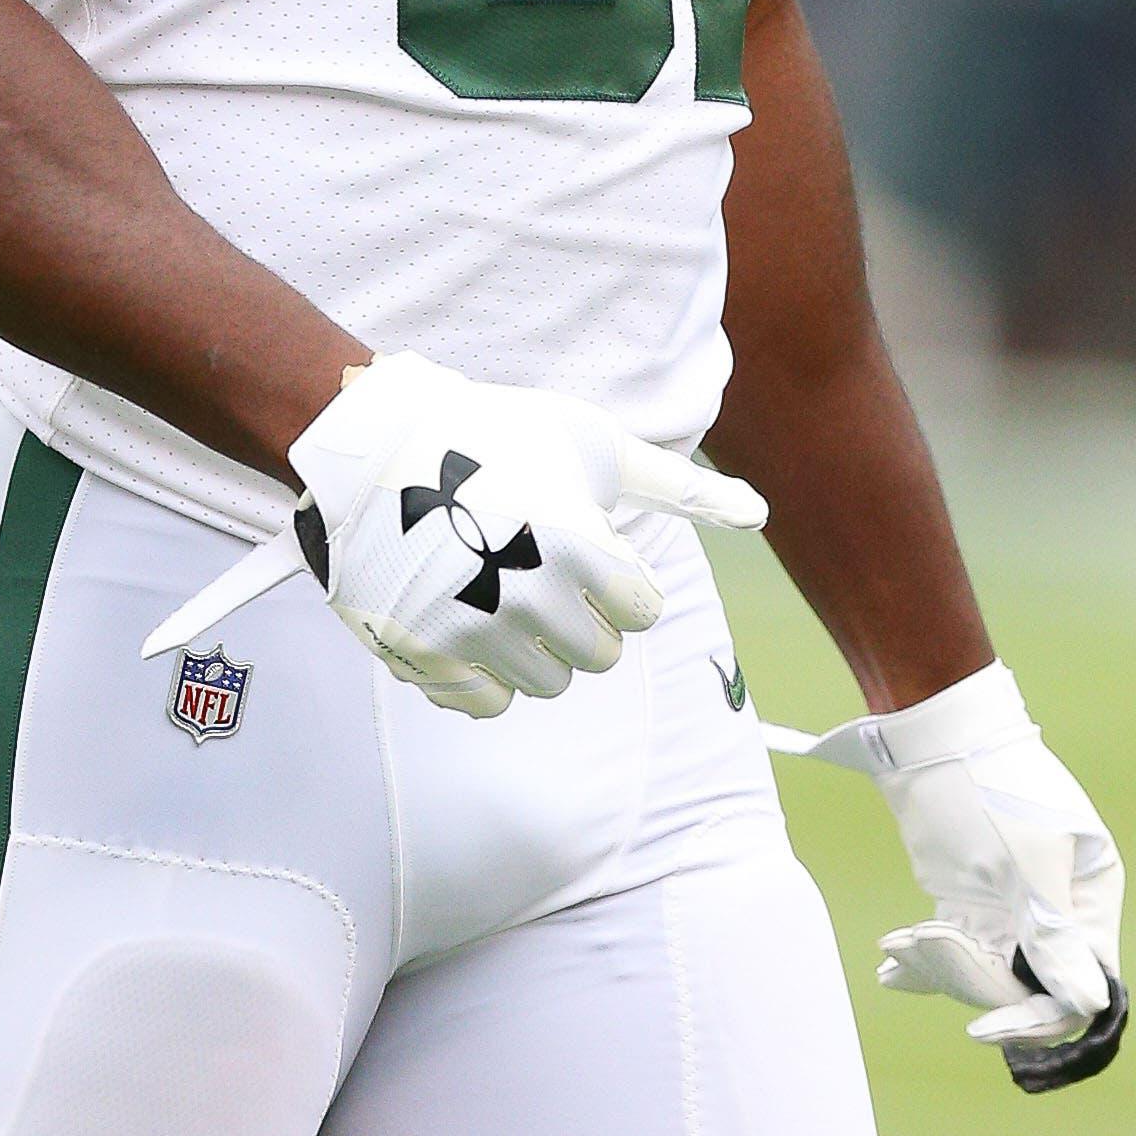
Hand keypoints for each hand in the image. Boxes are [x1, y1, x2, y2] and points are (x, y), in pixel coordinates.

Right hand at [291, 353, 765, 716]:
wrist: (375, 440)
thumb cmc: (496, 432)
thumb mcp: (594, 444)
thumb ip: (679, 488)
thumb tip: (760, 513)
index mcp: (578, 549)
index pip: (642, 610)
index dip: (619, 574)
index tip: (582, 542)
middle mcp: (528, 601)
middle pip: (599, 657)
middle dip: (582, 615)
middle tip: (540, 565)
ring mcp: (471, 635)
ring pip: (546, 685)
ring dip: (536, 646)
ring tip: (503, 587)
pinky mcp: (423, 656)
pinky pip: (484, 703)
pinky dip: (484, 672)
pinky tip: (469, 618)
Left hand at [768, 660, 1127, 1090]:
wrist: (930, 728)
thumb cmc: (987, 783)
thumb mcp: (1024, 861)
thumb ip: (1053, 935)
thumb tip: (1092, 1005)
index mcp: (1090, 894)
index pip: (1077, 984)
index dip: (1035, 1015)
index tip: (984, 1027)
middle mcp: (1058, 906)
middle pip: (1028, 984)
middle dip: (974, 981)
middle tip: (924, 951)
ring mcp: (1012, 903)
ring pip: (986, 970)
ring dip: (941, 969)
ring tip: (897, 952)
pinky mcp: (970, 896)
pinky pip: (957, 948)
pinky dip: (926, 960)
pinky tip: (891, 970)